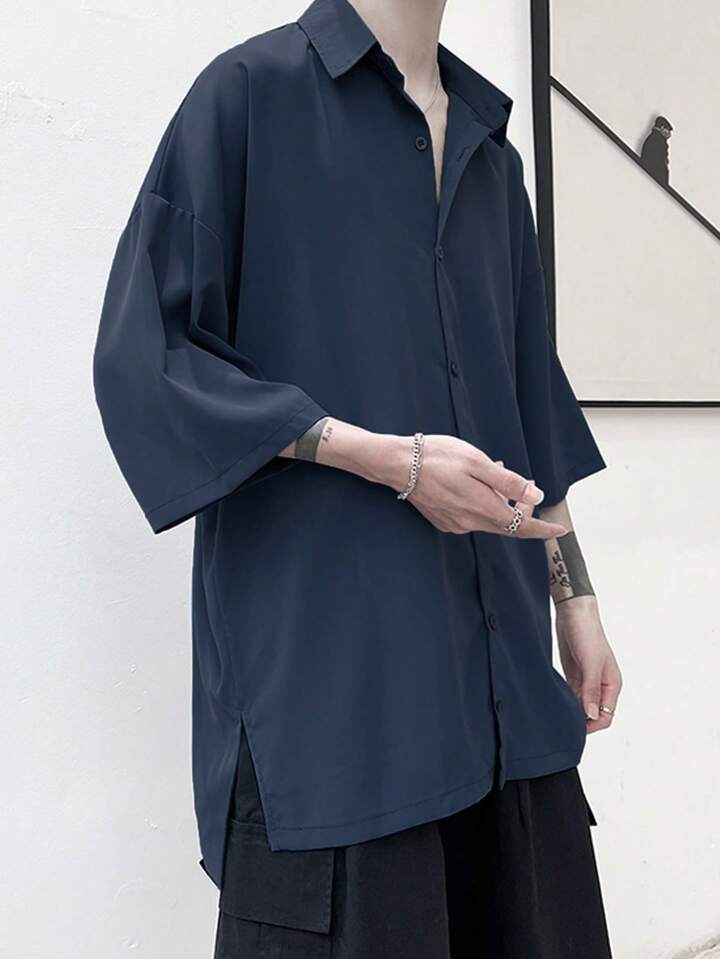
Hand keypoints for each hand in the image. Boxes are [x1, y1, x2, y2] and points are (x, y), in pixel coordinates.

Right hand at [401, 435, 567, 538]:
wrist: (399, 464)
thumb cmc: (438, 458)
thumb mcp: (479, 462)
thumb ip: (509, 483)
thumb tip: (536, 496)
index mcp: (483, 508)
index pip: (522, 526)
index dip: (543, 529)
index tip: (560, 530)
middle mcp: (471, 522)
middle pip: (507, 524)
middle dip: (522, 510)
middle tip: (527, 487)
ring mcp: (455, 523)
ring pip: (489, 519)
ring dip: (500, 503)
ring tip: (497, 476)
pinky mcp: (443, 520)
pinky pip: (472, 517)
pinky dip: (482, 504)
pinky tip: (476, 484)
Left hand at [555, 596, 621, 732]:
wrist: (573, 613)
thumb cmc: (588, 634)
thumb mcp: (590, 664)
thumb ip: (591, 690)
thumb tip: (591, 715)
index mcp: (612, 685)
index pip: (605, 716)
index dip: (591, 725)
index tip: (574, 728)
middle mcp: (601, 686)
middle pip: (593, 714)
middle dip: (580, 721)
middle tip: (562, 723)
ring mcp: (587, 681)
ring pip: (581, 706)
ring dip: (572, 711)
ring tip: (556, 714)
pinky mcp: (574, 675)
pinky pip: (572, 695)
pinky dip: (566, 700)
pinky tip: (555, 703)